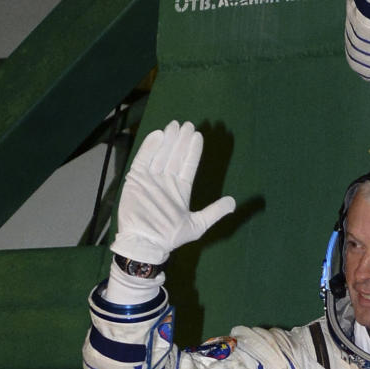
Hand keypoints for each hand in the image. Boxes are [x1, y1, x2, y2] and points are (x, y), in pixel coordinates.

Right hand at [111, 120, 235, 265]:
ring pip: (161, 154)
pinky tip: (159, 135)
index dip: (193, 150)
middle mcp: (166, 182)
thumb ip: (214, 212)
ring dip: (168, 140)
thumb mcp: (197, 225)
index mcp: (180, 190)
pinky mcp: (135, 180)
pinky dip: (150, 147)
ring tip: (175, 126)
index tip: (198, 135)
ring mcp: (150, 179)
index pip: (188, 165)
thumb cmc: (169, 237)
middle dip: (181, 140)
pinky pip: (143, 159)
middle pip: (175, 156)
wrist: (145, 244)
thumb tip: (233, 202)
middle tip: (187, 124)